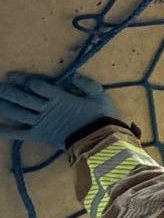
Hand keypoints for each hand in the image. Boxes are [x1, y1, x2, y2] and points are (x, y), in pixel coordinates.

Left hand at [0, 72, 115, 149]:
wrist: (100, 142)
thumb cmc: (101, 117)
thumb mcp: (99, 95)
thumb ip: (86, 84)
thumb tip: (73, 75)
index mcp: (60, 98)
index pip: (37, 86)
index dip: (24, 80)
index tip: (13, 76)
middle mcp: (46, 109)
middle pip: (23, 98)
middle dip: (9, 91)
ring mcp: (41, 123)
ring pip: (18, 113)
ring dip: (4, 105)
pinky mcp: (39, 136)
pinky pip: (19, 133)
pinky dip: (7, 131)